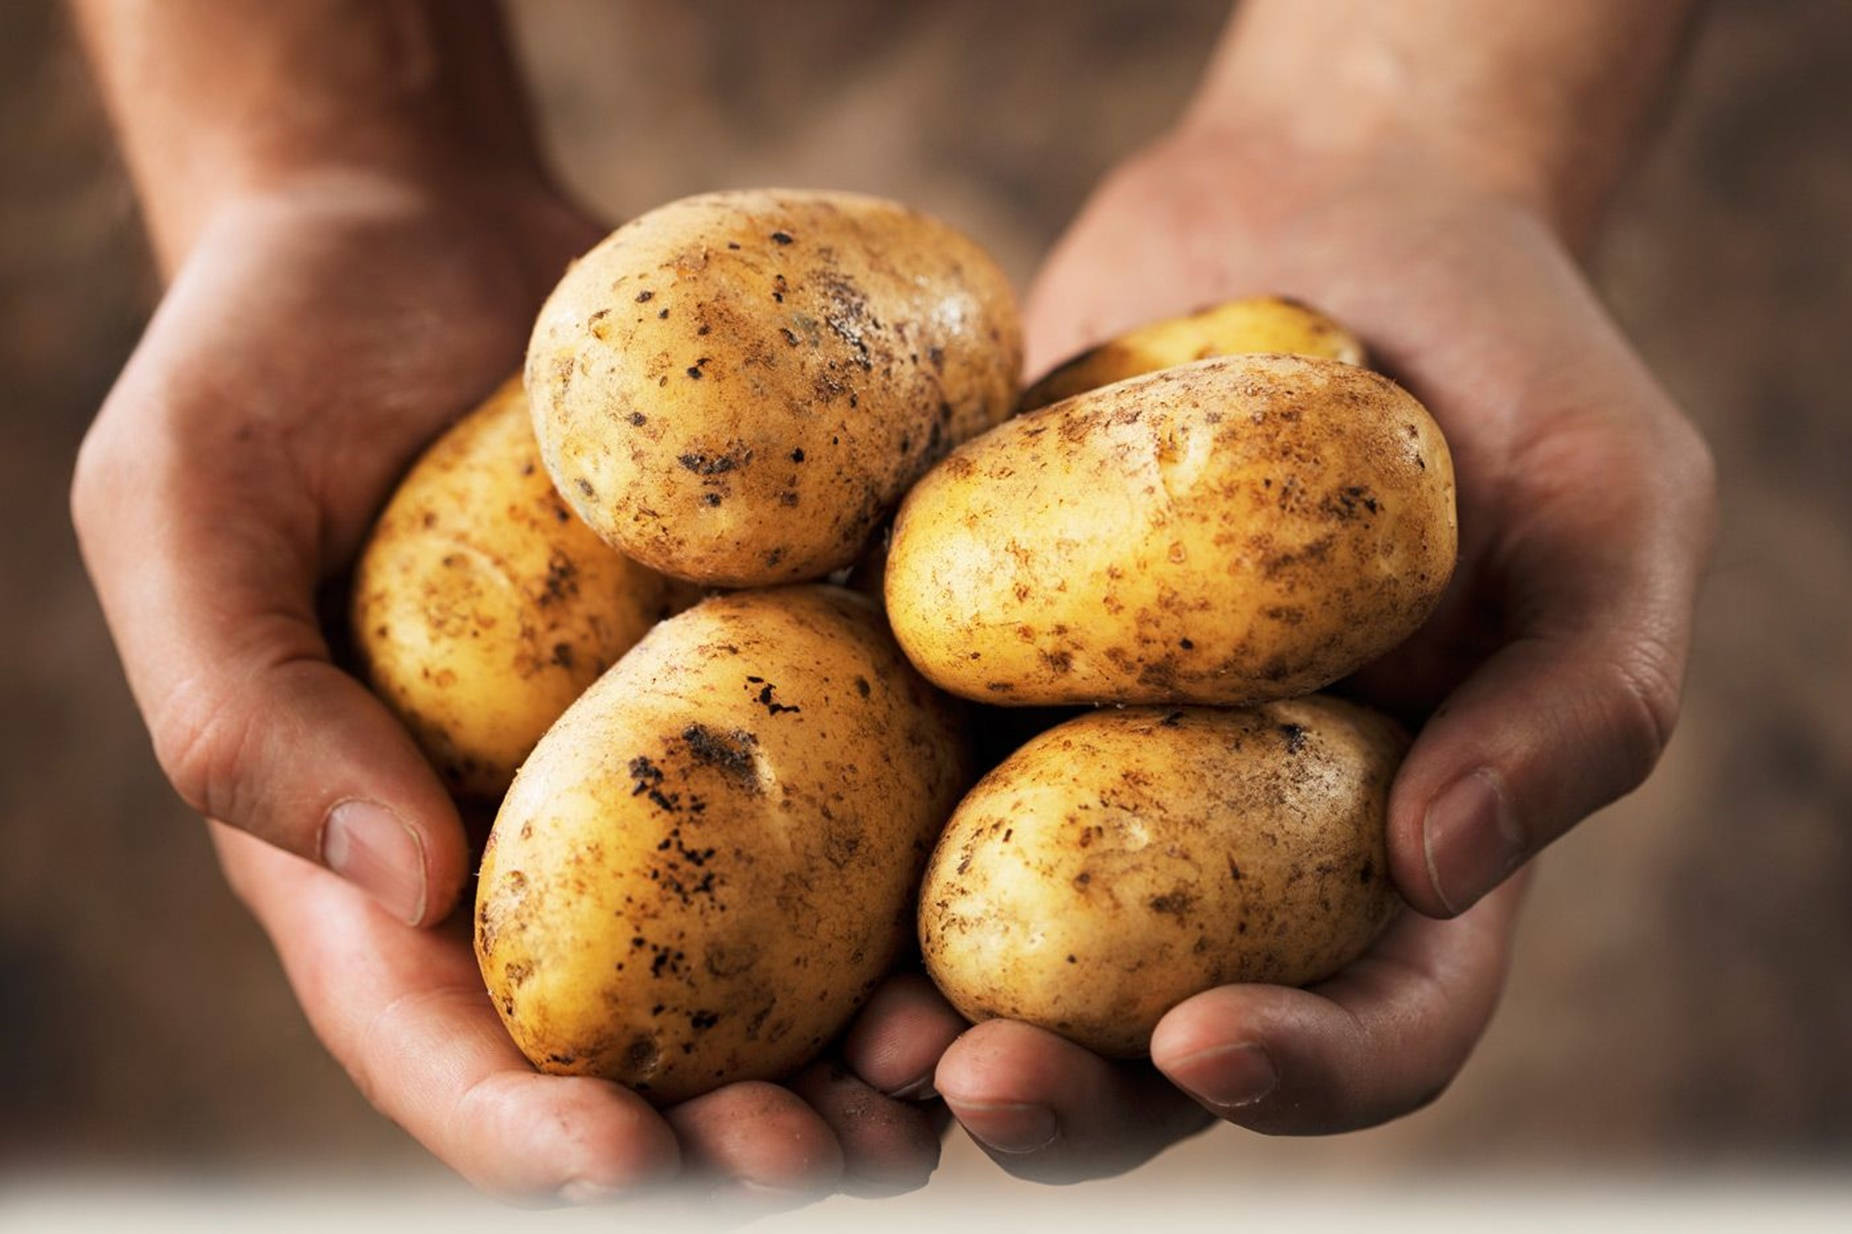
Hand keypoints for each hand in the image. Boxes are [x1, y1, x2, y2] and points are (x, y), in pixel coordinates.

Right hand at [72, 169, 948, 1199]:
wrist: (429, 231)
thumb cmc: (269, 363)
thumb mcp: (181, 509)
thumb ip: (244, 705)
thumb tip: (398, 888)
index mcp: (378, 853)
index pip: (440, 1042)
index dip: (521, 1131)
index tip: (620, 1164)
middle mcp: (544, 841)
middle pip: (640, 1042)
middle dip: (733, 1130)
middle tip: (832, 1161)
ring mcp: (676, 763)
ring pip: (779, 953)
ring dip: (866, 1042)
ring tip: (954, 1075)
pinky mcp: (777, 670)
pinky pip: (863, 784)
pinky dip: (934, 861)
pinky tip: (1011, 890)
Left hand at [924, 122, 1713, 1176]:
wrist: (1325, 212)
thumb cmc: (1505, 360)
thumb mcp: (1615, 507)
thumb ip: (1582, 696)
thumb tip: (1440, 867)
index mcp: (1400, 842)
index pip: (1378, 1021)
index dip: (1306, 1074)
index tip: (1207, 1045)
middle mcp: (1234, 838)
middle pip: (1153, 1037)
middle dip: (1069, 1095)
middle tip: (972, 1080)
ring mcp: (1086, 760)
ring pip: (1001, 945)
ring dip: (924, 1019)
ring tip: (855, 1033)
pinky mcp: (973, 667)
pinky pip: (896, 770)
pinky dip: (833, 834)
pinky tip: (769, 838)